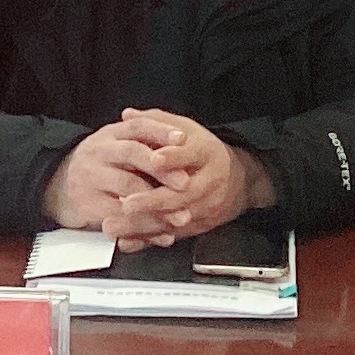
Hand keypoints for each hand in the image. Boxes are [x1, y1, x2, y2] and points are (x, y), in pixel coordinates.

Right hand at [43, 118, 176, 233]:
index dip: (160, 131)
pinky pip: (119, 216)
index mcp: (111, 135)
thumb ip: (143, 143)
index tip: (182, 139)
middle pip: (133, 153)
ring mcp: (91, 177)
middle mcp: (100, 152)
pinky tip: (162, 234)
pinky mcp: (86, 204)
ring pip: (127, 187)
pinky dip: (144, 228)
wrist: (55, 186)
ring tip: (180, 217)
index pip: (138, 126)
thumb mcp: (115, 147)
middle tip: (185, 183)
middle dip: (162, 168)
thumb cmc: (97, 167)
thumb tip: (181, 141)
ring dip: (157, 204)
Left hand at [102, 107, 268, 246]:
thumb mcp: (186, 130)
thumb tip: (128, 114)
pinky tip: (127, 241)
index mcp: (205, 153)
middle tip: (126, 202)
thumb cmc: (204, 153)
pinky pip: (170, 235)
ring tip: (115, 225)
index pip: (190, 154)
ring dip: (142, 225)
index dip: (173, 157)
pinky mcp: (197, 226)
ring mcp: (204, 207)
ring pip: (173, 219)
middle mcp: (208, 182)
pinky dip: (147, 240)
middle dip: (152, 200)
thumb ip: (156, 122)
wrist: (239, 182)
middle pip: (181, 193)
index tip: (155, 159)